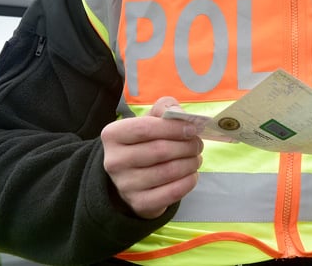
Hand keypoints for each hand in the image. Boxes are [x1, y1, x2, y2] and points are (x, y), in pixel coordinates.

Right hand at [101, 96, 203, 218]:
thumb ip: (165, 108)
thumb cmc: (144, 141)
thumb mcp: (151, 119)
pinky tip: (192, 175)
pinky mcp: (139, 203)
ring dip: (190, 163)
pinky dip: (188, 182)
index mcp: (113, 135)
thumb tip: (180, 114)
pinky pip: (172, 192)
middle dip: (186, 146)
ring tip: (196, 158)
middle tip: (198, 145)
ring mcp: (125, 185)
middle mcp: (114, 161)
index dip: (173, 128)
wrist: (132, 178)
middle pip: (159, 151)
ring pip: (168, 172)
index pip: (145, 128)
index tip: (192, 129)